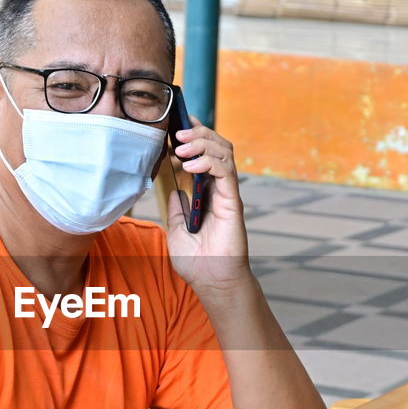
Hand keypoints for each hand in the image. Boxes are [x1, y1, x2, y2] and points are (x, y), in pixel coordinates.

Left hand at [165, 116, 249, 296]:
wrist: (210, 281)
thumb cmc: (197, 261)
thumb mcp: (177, 231)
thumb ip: (177, 209)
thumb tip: (174, 191)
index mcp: (206, 192)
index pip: (205, 155)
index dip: (194, 137)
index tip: (176, 127)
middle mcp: (219, 189)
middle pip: (217, 146)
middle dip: (198, 134)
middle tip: (177, 134)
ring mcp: (227, 194)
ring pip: (224, 152)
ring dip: (202, 143)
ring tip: (181, 147)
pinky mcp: (233, 201)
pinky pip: (226, 171)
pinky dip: (209, 162)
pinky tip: (190, 167)